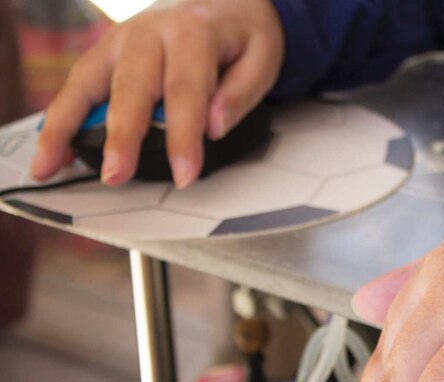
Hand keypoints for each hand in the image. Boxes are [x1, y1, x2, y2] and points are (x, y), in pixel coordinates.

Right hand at [32, 0, 283, 187]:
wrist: (224, 2)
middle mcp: (150, 33)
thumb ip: (241, 93)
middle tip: (117, 174)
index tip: (185, 173)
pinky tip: (52, 150)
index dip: (183, 135)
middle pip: (132, 87)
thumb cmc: (240, 35)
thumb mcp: (263, 57)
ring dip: (66, 125)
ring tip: (52, 164)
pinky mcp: (104, 53)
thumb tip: (214, 125)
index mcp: (193, 33)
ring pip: (88, 82)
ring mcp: (120, 41)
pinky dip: (59, 118)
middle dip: (122, 135)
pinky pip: (76, 86)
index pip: (186, 89)